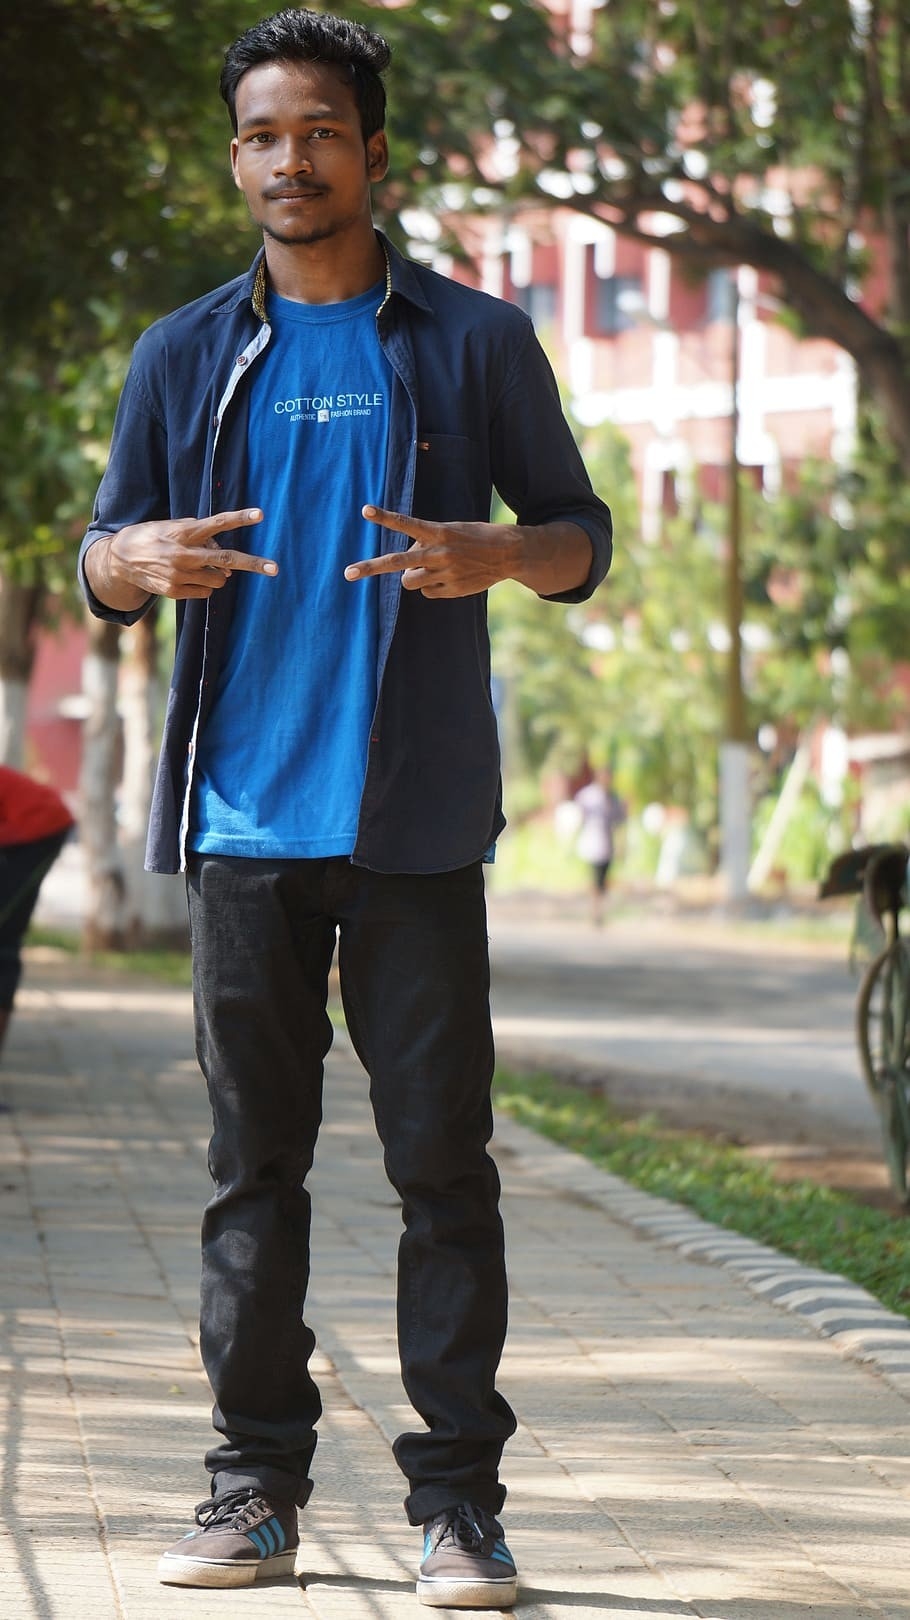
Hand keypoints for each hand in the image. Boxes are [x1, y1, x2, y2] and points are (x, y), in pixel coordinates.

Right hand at [102, 509, 277, 602]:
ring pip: (219, 579)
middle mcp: (183, 554)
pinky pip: (206, 591)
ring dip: (218, 574)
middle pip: (226, 560)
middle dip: (253, 564)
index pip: (216, 523)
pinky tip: (187, 576)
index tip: (260, 515)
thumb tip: (223, 558)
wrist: (120, 560)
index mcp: (183, 532)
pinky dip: (204, 584)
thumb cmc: (152, 537)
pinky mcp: (176, 592)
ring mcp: (180, 576)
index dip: (239, 519)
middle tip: (275, 568)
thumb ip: (199, 536)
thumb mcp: (172, 527)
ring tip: (198, 566)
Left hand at [344, 506, 520, 597]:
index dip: (386, 517)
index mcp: (439, 533)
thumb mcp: (450, 532)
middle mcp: (438, 554)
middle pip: (397, 563)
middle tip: (348, 573)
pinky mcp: (450, 591)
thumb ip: (425, 544)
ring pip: (409, 581)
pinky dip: (433, 586)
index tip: (366, 510)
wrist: (508, 554)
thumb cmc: (474, 539)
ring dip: (413, 576)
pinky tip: (451, 578)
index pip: (407, 524)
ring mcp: (444, 574)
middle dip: (370, 568)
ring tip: (433, 568)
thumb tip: (406, 568)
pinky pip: (427, 592)